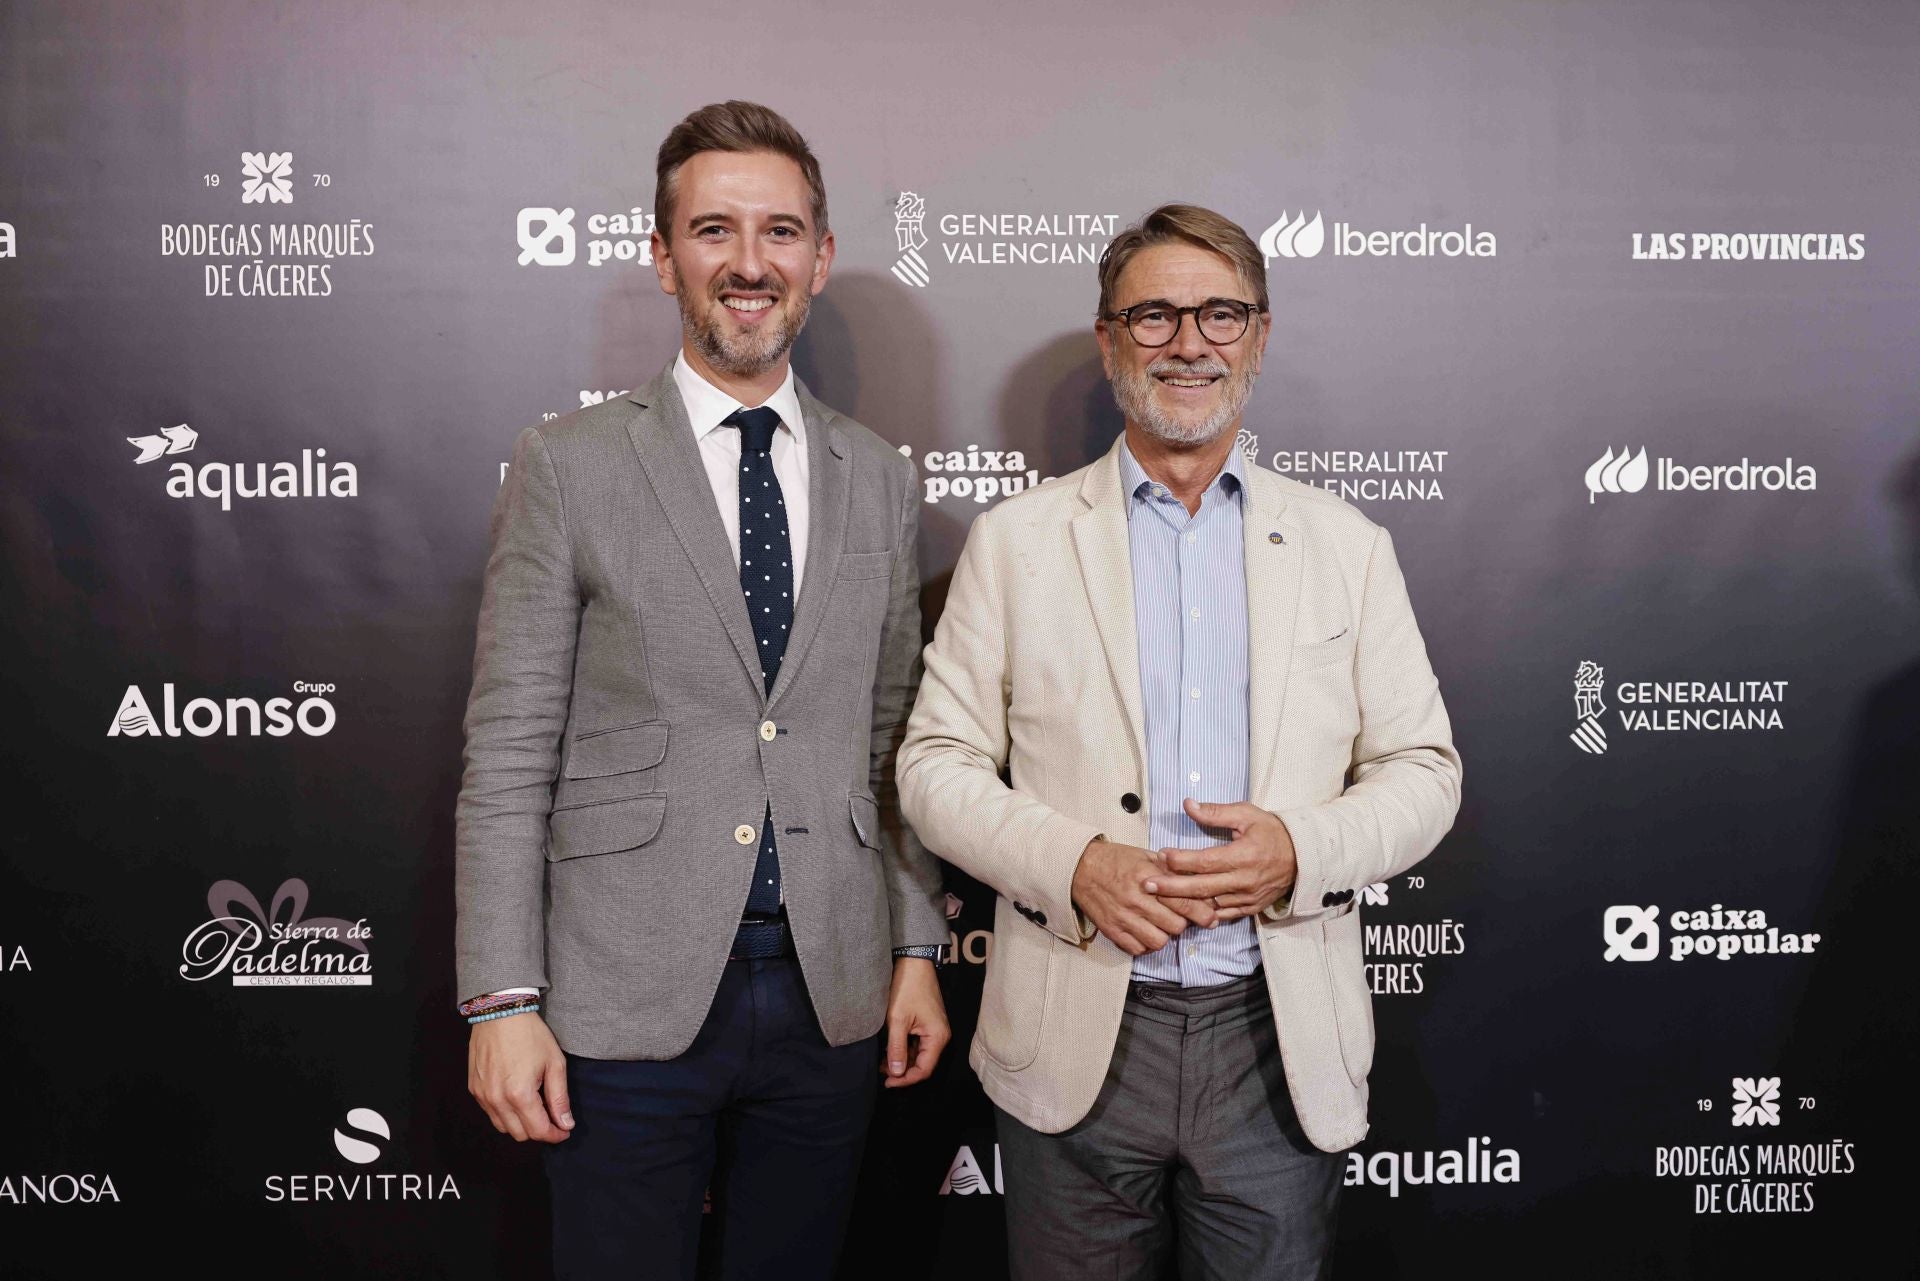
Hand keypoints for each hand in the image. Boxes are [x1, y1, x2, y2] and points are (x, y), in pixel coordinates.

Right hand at [469, 1012, 572, 1142]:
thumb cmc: (530, 1034)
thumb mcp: (554, 1063)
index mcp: (519, 1094)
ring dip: (521, 1124)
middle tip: (552, 1118)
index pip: (538, 1131)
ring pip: (503, 1127)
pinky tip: (517, 1098)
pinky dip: (505, 1114)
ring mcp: (482, 1095)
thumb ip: (560, 1097)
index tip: (565, 1131)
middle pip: (520, 1134)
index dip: (555, 1135)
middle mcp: (497, 1100)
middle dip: (539, 1131)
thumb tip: (566, 1124)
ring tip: (535, 1107)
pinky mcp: (474, 1089)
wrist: (500, 1012)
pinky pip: (491, 1113)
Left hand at [883, 957, 949, 1087]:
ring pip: (919, 1055)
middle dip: (902, 1071)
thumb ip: (897, 1048)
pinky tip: (889, 1049)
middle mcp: (940, 1036)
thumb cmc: (907, 988)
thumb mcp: (897, 1020)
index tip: (887, 1081)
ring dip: (902, 1060)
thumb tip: (896, 1073)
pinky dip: (904, 1049)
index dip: (905, 1079)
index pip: (924, 1069)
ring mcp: (934, 1030)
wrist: (914, 963)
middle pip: (923, 1064)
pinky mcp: (928, 1024)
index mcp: (937, 1037)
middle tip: (881, 1072)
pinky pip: (917, 1044)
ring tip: (881, 1061)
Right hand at [1071, 838, 1216, 956]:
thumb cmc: (1115, 860)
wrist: (1078, 867)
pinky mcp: (1112, 930)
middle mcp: (1137, 900)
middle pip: (1175, 926)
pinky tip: (1144, 931)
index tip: (1211, 917)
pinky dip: (1145, 943)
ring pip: (1159, 941)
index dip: (1202, 912)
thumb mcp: (1144, 856)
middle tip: (1178, 916)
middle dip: (1182, 923)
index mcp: (1148, 878)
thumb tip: (1196, 878)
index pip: (1184, 901)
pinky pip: (1138, 949)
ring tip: (1160, 925)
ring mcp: (1123, 917)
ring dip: (1164, 935)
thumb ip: (1170, 868)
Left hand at [1147, 799, 1297, 921]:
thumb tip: (1188, 805)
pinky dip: (1202, 914)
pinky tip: (1183, 911)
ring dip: (1183, 901)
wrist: (1301, 857)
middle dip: (1171, 888)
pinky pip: (1222, 915)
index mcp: (1243, 856)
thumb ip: (1216, 812)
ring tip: (1157, 897)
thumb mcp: (1247, 814)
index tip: (1161, 855)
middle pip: (1201, 887)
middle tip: (1146, 885)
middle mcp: (1244, 881)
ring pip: (1209, 904)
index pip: (1205, 862)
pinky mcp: (1249, 908)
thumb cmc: (1271, 832)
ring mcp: (1247, 898)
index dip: (1181, 860)